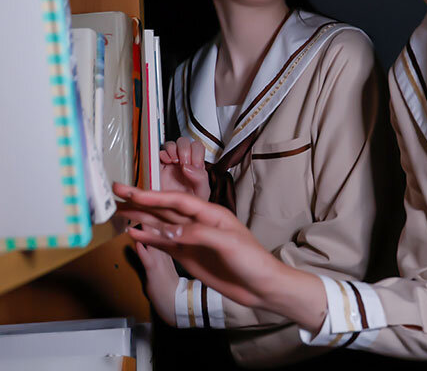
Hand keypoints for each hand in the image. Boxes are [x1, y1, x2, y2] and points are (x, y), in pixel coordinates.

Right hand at [112, 183, 326, 331]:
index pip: (178, 201)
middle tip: (116, 192)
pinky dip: (149, 238)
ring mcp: (191, 239)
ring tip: (118, 210)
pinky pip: (164, 244)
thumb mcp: (227, 243)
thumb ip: (197, 234)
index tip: (133, 192)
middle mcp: (198, 223)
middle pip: (165, 209)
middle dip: (141, 201)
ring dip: (140, 217)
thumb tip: (167, 231)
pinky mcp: (188, 256)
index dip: (154, 196)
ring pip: (160, 225)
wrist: (259, 286)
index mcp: (211, 213)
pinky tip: (133, 232)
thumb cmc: (251, 259)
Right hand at [160, 137, 209, 200]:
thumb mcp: (202, 192)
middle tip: (183, 163)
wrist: (174, 215)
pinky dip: (162, 154)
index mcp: (195, 166)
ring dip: (173, 150)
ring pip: (171, 145)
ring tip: (174, 162)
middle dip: (184, 150)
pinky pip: (158, 153)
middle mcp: (183, 162)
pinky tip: (166, 162)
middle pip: (184, 142)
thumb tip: (189, 167)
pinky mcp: (158, 167)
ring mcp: (170, 164)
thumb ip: (201, 178)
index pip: (197, 147)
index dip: (196, 153)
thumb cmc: (190, 205)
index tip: (194, 165)